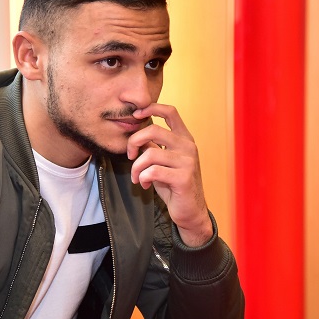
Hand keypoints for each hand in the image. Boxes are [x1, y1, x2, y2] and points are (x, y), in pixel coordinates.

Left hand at [127, 103, 212, 246]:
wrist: (189, 211)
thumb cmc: (173, 184)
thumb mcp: (161, 161)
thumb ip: (152, 146)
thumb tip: (135, 134)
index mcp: (184, 138)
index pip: (170, 112)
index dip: (152, 108)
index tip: (136, 114)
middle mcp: (188, 146)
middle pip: (154, 130)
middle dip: (134, 141)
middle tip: (129, 156)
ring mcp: (188, 161)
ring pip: (150, 154)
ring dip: (136, 167)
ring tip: (136, 177)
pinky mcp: (183, 178)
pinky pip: (153, 171)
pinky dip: (143, 177)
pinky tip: (144, 184)